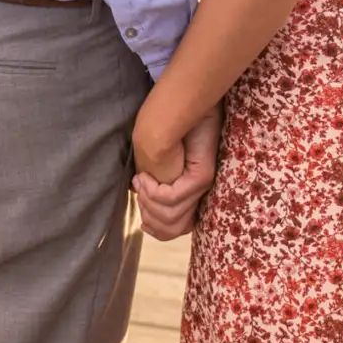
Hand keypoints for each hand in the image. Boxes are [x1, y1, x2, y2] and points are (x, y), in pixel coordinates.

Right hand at [130, 100, 221, 240]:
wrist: (172, 112)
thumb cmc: (162, 136)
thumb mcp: (155, 172)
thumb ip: (154, 194)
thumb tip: (145, 221)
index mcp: (188, 196)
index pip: (175, 231)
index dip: (154, 228)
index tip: (141, 207)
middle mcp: (198, 194)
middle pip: (171, 230)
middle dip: (149, 214)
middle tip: (142, 188)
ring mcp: (202, 187)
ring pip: (170, 218)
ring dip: (148, 202)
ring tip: (143, 180)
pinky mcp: (202, 177)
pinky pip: (171, 198)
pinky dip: (152, 191)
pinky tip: (146, 176)